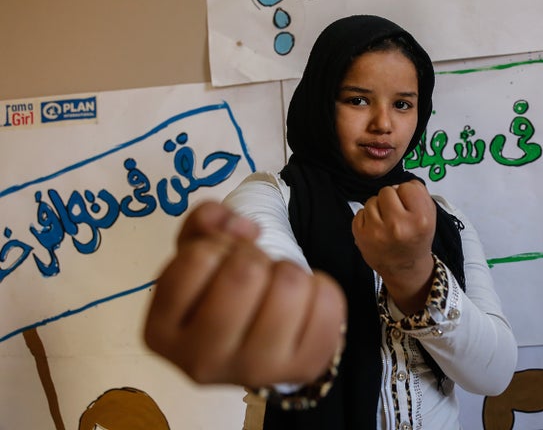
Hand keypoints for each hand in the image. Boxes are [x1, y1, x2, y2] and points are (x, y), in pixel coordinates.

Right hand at [144, 201, 345, 387]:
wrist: (253, 337)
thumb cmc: (218, 289)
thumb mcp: (196, 249)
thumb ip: (206, 222)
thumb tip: (243, 226)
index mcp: (162, 331)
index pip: (198, 258)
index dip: (218, 244)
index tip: (219, 261)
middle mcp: (201, 361)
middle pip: (246, 272)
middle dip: (254, 256)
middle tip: (252, 274)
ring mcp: (253, 372)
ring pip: (289, 284)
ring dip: (287, 272)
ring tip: (275, 288)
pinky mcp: (302, 368)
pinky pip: (328, 302)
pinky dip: (321, 287)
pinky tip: (302, 303)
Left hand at [351, 180, 435, 313]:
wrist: (404, 268)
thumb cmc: (416, 239)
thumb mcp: (430, 216)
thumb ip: (419, 194)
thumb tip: (401, 183)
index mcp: (420, 220)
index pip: (408, 186)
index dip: (408, 194)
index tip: (409, 207)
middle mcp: (398, 226)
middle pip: (387, 190)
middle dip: (391, 199)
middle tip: (396, 215)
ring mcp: (377, 232)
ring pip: (371, 200)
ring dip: (378, 208)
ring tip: (386, 223)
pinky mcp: (360, 236)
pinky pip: (360, 211)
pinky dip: (366, 218)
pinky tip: (376, 229)